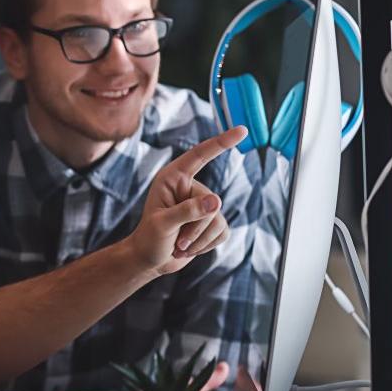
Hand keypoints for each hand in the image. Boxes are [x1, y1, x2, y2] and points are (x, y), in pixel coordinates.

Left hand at [125, 126, 246, 275]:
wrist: (150, 260)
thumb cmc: (149, 239)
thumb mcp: (163, 224)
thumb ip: (188, 212)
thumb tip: (216, 201)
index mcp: (173, 178)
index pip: (200, 156)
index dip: (221, 143)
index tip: (242, 131)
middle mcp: (189, 188)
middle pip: (212, 204)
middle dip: (195, 228)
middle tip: (176, 241)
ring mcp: (202, 204)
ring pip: (218, 221)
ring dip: (199, 240)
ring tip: (179, 245)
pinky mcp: (211, 222)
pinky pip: (222, 232)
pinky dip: (207, 245)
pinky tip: (190, 248)